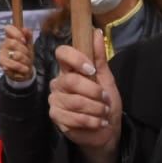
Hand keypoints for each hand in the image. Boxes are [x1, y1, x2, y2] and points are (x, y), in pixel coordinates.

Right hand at [0, 24, 33, 81]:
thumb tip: (25, 29)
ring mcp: (2, 54)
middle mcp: (4, 44)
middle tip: (28, 55)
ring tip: (27, 64)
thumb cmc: (25, 55)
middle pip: (13, 43)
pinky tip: (23, 69)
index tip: (24, 41)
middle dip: (24, 50)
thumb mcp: (29, 45)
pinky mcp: (2, 64)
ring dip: (25, 61)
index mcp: (10, 37)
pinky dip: (21, 68)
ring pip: (16, 55)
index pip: (8, 28)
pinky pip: (14, 65)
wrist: (24, 71)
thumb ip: (28, 36)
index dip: (17, 34)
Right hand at [49, 29, 121, 162]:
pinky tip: (99, 123)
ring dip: (96, 109)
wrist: (107, 130)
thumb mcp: (106, 78)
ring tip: (104, 113)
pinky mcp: (56, 117)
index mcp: (68, 69)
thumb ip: (99, 57)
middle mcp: (58, 82)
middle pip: (71, 80)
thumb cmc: (105, 102)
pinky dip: (91, 121)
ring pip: (75, 101)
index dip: (76, 59)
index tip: (91, 70)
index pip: (61, 53)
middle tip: (105, 99)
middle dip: (94, 92)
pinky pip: (73, 117)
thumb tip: (96, 31)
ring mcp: (55, 100)